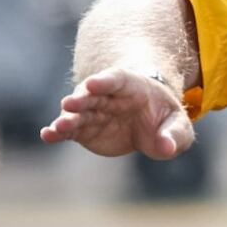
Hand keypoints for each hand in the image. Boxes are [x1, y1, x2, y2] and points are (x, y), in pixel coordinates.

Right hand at [39, 67, 193, 159]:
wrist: (149, 123)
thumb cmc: (164, 118)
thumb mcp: (178, 125)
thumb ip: (175, 134)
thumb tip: (166, 147)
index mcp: (131, 86)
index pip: (116, 79)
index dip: (105, 81)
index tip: (93, 84)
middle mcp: (107, 96)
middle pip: (91, 95)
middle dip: (80, 100)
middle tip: (69, 104)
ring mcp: (94, 113)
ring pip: (77, 114)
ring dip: (67, 120)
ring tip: (58, 128)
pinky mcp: (85, 130)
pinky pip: (69, 130)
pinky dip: (58, 132)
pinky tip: (47, 135)